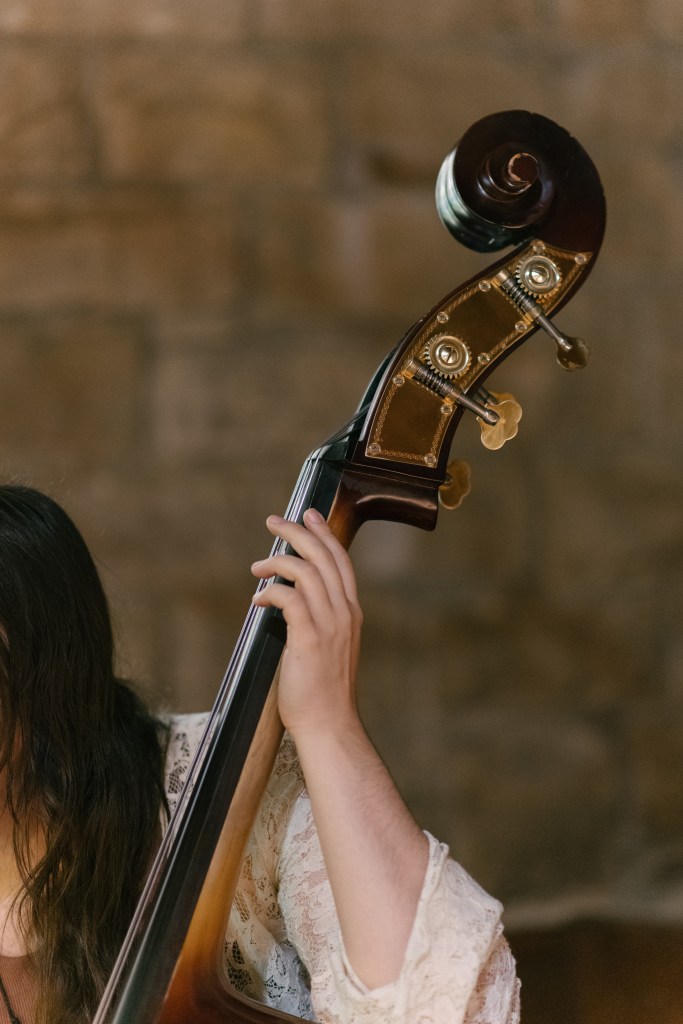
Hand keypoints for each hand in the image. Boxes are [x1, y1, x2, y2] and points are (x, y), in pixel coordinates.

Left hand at [250, 508, 362, 740]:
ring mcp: (329, 625)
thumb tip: (291, 600)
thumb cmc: (322, 689)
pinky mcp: (309, 638)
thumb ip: (317, 620)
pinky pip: (289, 598)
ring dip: (277, 561)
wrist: (329, 723)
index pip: (340, 561)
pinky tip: (257, 598)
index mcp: (351, 612)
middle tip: (274, 522)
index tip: (308, 514)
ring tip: (257, 566)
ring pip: (307, 571)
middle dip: (298, 532)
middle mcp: (344, 612)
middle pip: (324, 556)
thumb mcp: (328, 646)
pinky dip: (270, 591)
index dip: (324, 534)